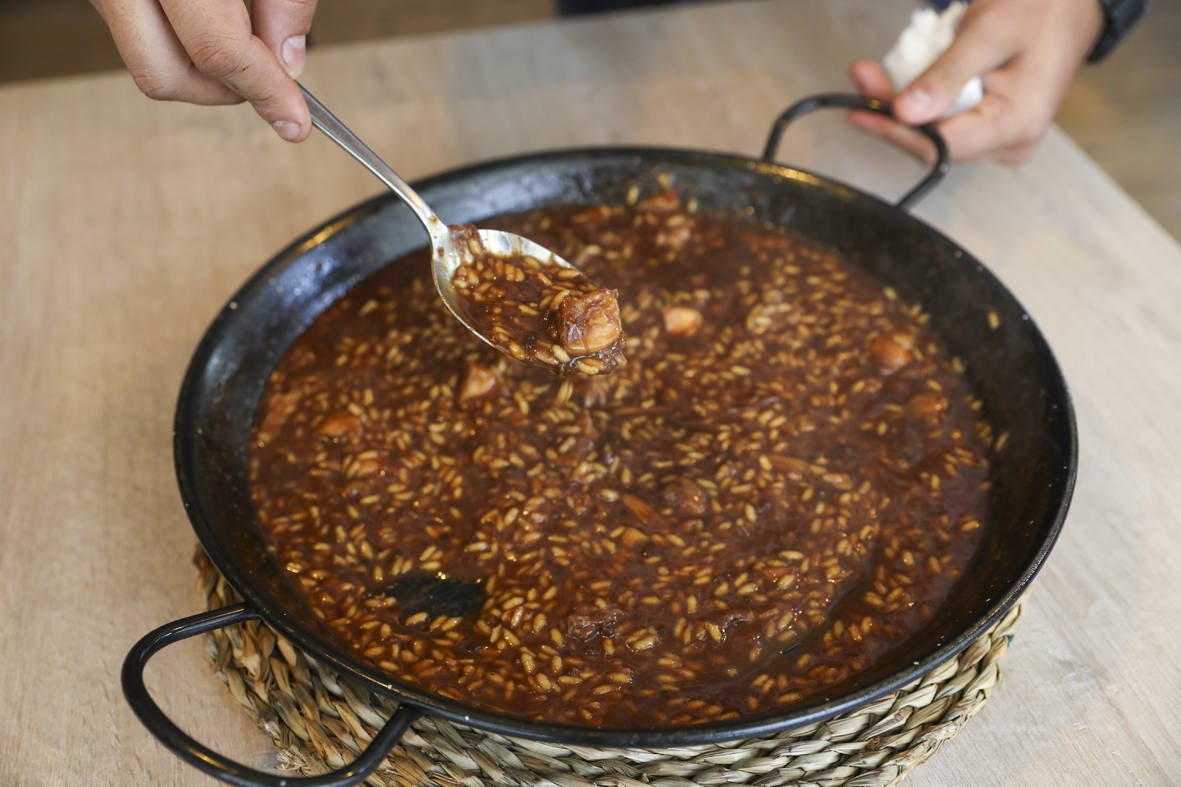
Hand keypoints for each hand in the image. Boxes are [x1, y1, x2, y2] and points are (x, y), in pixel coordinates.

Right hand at [90, 0, 318, 141]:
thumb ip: (286, 0)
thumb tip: (289, 61)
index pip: (216, 50)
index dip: (265, 91)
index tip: (295, 119)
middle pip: (163, 75)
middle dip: (224, 93)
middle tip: (268, 83)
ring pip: (147, 63)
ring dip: (203, 74)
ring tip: (247, 47)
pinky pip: (139, 35)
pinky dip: (182, 46)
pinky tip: (216, 27)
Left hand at [848, 0, 1104, 164]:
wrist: (1070, 5)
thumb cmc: (1039, 10)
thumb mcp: (988, 34)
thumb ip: (946, 75)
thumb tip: (905, 112)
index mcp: (1016, 125)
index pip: (941, 146)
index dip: (896, 130)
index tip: (862, 108)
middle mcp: (1008, 143)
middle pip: (932, 143)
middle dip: (892, 113)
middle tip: (862, 78)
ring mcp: (998, 139)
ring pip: (933, 134)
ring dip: (900, 105)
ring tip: (872, 75)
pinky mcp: (987, 129)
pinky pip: (943, 122)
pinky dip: (919, 101)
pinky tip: (900, 79)